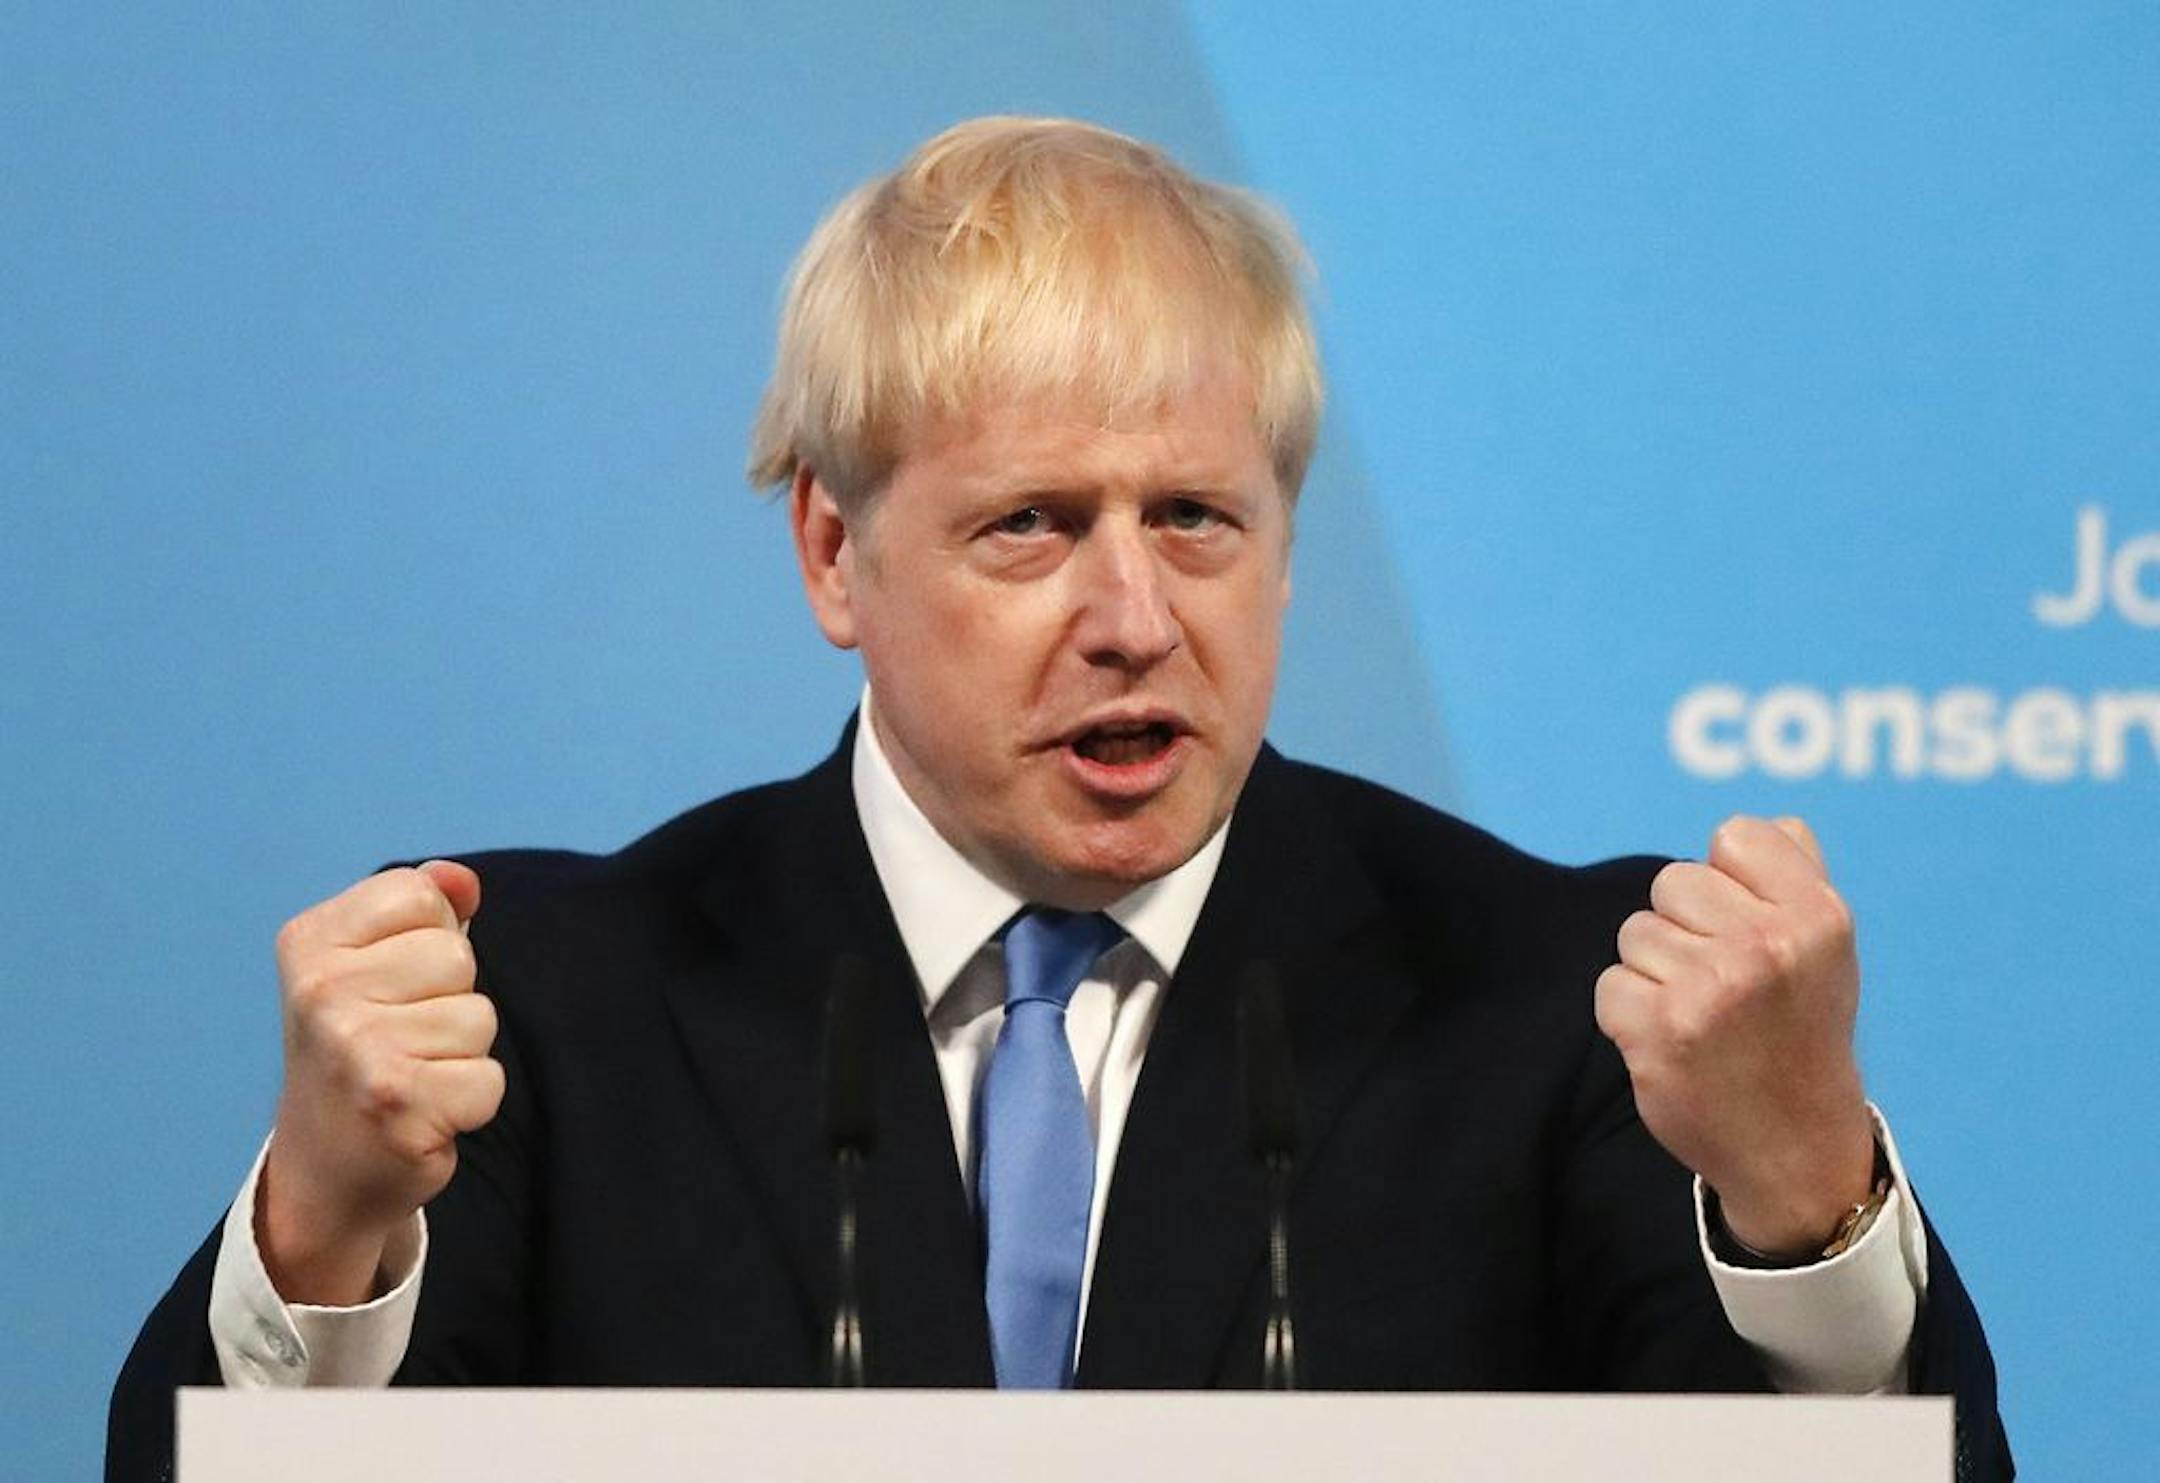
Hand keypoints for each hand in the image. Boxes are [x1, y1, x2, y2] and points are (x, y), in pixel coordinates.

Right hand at [258, 861, 502, 1303]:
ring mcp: (355, 1050)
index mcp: (309, 943)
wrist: (324, 1168)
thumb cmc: (361, 1050)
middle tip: (404, 1040)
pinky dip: (470, 1102)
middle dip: (450, 999)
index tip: (390, 985)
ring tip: (414, 1075)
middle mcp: (321, 992)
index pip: (421, 895)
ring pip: (479, 1018)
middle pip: (457, 956)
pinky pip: (488, 1080)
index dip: (430, 938)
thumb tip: (463, 881)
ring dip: (462, 1054)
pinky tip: (425, 1114)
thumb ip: (422, 907)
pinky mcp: (395, 1106)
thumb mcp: (372, 964)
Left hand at [1594, 816, 1875, 1257]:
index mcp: (1817, 916)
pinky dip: (1630, 1014)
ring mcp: (1709, 990)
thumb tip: (1772, 823)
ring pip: (1636, 932)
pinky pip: (1610, 985)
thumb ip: (1800, 876)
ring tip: (1703, 1015)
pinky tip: (1673, 1043)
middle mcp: (1766, 947)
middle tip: (1726, 984)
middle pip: (1673, 882)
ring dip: (1656, 971)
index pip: (1734, 835)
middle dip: (1687, 927)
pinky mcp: (1658, 1031)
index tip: (1748, 927)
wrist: (1795, 1148)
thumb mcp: (1827, 950)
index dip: (1729, 879)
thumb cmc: (1802, 1031)